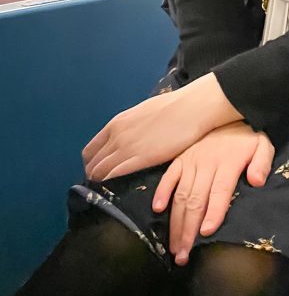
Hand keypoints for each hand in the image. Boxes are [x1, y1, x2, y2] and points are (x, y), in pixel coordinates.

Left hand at [83, 73, 241, 181]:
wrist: (191, 108)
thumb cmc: (174, 106)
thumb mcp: (144, 112)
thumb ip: (132, 125)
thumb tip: (131, 134)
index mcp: (117, 123)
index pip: (91, 150)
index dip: (91, 163)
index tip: (97, 169)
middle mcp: (116, 136)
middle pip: (93, 163)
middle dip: (94, 174)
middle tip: (101, 183)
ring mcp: (126, 148)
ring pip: (101, 171)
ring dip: (101, 181)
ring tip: (108, 189)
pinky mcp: (140, 159)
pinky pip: (116, 174)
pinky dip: (112, 182)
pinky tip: (117, 188)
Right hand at [152, 121, 273, 264]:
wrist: (228, 110)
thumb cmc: (247, 136)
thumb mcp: (263, 144)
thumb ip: (262, 162)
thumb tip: (257, 181)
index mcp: (228, 163)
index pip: (220, 192)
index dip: (213, 213)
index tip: (205, 233)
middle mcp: (206, 163)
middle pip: (195, 200)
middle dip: (188, 230)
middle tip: (183, 256)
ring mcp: (190, 161)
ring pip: (180, 195)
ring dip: (175, 222)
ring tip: (173, 246)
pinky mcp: (180, 158)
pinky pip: (168, 176)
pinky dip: (162, 192)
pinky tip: (158, 210)